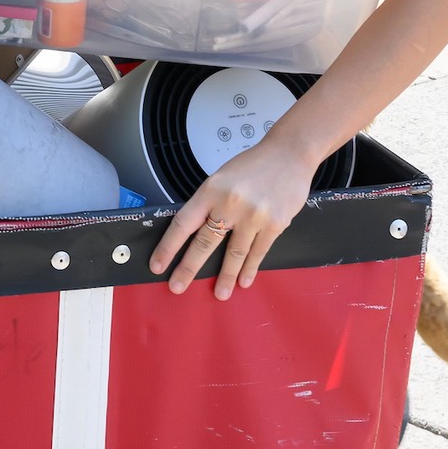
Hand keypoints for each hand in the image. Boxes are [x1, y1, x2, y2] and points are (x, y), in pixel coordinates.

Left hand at [147, 125, 316, 298]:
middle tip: (177, 287)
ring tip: (219, 294)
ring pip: (234, 253)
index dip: (168, 247)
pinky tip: (243, 281)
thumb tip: (193, 232)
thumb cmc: (253, 165)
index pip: (183, 223)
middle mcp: (230, 203)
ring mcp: (253, 215)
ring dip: (225, 277)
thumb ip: (208, 203)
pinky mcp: (274, 224)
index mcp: (211, 190)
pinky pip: (257, 252)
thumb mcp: (221, 178)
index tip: (158, 264)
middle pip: (205, 242)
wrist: (289, 154)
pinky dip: (249, 269)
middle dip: (189, 268)